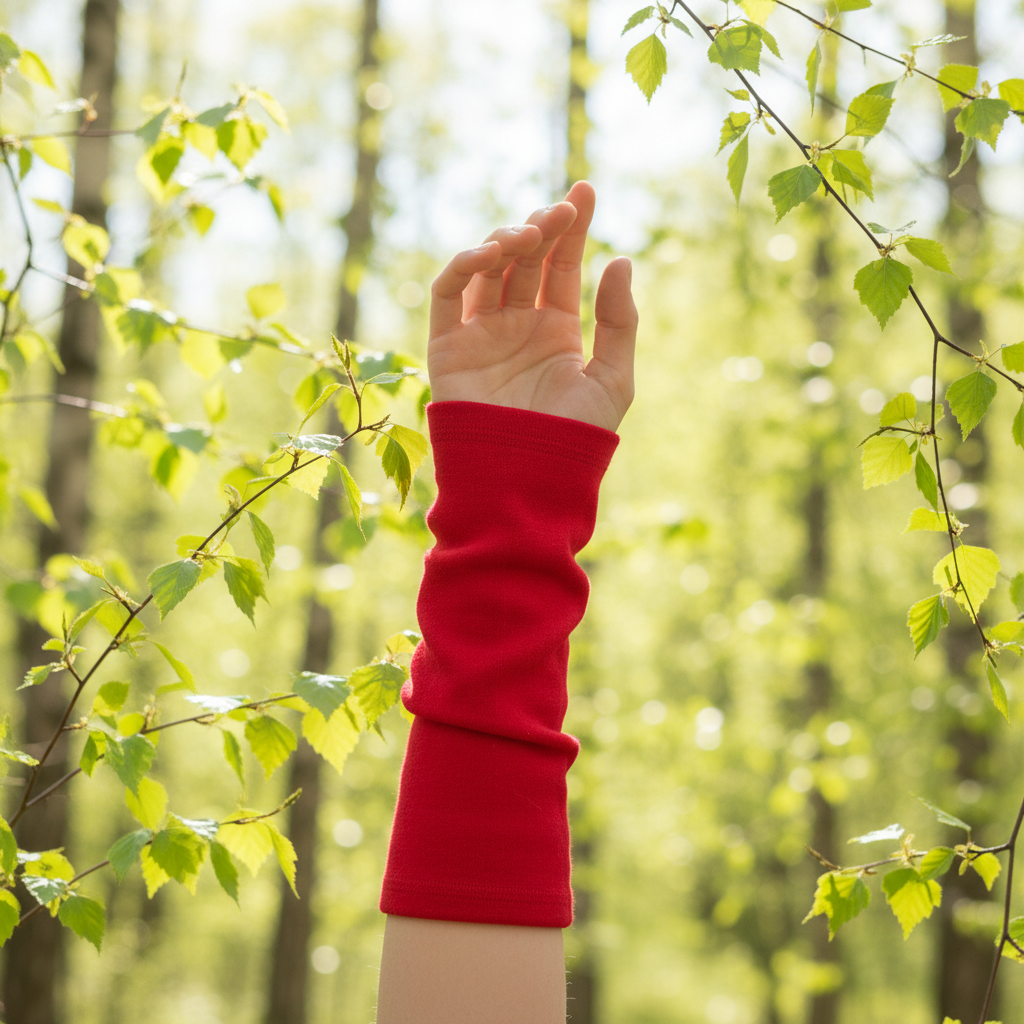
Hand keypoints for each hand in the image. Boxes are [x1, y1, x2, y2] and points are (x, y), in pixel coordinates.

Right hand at [427, 181, 636, 432]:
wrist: (527, 480)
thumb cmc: (574, 438)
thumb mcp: (613, 379)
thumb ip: (619, 322)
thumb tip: (620, 260)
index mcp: (556, 331)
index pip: (562, 266)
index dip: (573, 228)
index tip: (586, 189)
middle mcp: (517, 326)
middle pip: (526, 259)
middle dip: (543, 228)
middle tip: (561, 211)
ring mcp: (481, 334)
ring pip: (487, 269)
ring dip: (507, 242)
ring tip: (531, 234)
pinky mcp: (447, 347)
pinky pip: (447, 295)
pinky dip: (463, 266)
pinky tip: (490, 253)